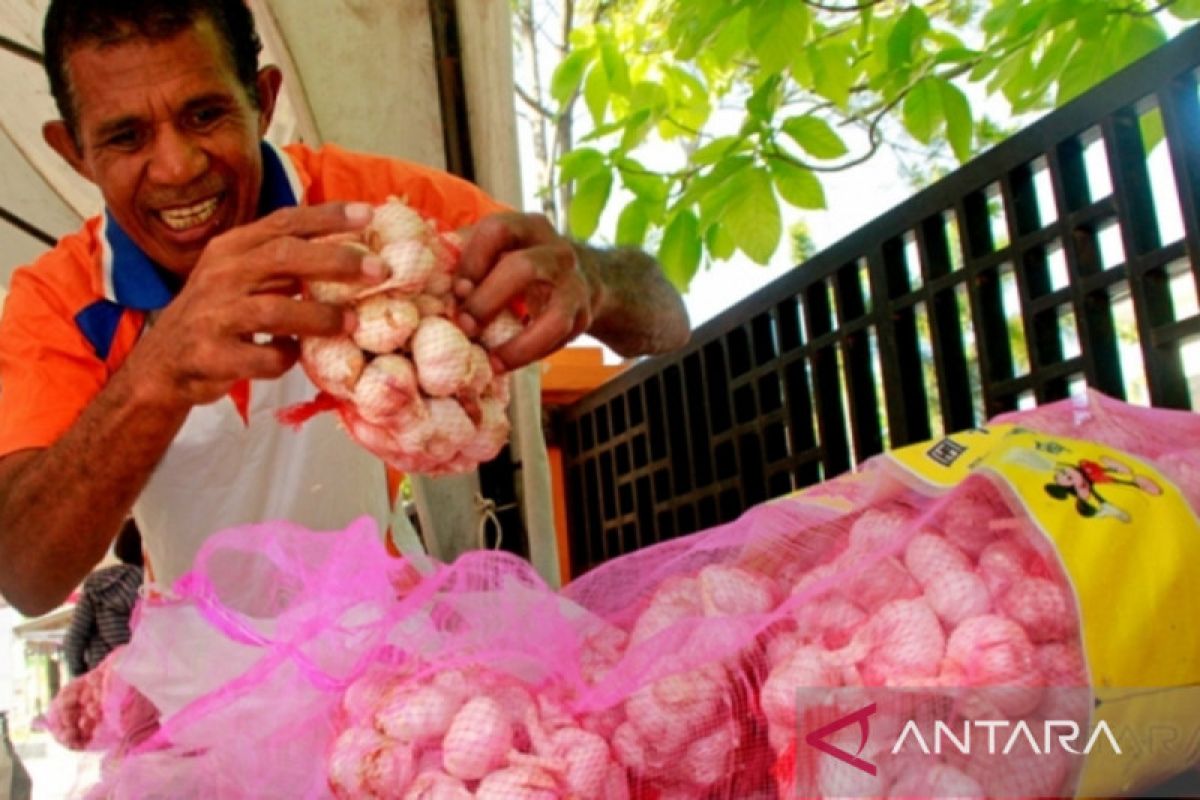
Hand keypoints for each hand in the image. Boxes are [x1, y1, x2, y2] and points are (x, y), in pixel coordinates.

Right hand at [124, 202, 386, 408]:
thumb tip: (352, 249)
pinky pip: (262, 357)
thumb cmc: (219, 314)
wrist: (165, 363)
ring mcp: (213, 315)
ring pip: (274, 310)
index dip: (327, 217)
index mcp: (233, 248)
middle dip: (336, 261)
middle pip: (283, 257)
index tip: (368, 215)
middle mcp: (221, 274)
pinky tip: (294, 355)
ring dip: (320, 317)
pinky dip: (285, 357)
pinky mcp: (212, 355)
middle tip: (379, 271)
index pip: (283, 222)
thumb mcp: (244, 276)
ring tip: (352, 323)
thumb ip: (285, 262)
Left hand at [454, 212, 597, 369]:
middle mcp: (556, 251)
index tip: (455, 291)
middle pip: (523, 269)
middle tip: (464, 326)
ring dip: (519, 344)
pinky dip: (529, 354)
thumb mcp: (499, 250)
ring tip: (490, 359)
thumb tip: (427, 280)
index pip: (497, 231)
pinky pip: (558, 340)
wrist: (584, 277)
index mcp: (527, 227)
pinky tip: (504, 363)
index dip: (471, 262)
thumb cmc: (522, 265)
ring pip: (554, 316)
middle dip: (488, 301)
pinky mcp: (582, 316)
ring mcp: (575, 285)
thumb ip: (467, 258)